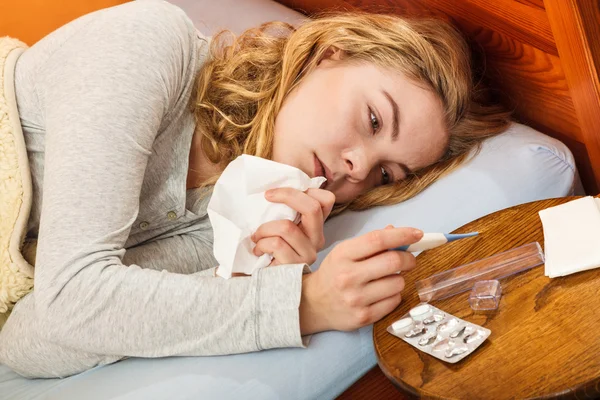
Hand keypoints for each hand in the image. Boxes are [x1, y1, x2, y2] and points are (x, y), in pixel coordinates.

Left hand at [251, 188, 335, 265]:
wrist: (267, 283)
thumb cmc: (271, 250)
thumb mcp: (281, 226)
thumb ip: (286, 210)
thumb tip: (275, 186)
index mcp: (316, 225)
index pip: (326, 199)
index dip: (306, 190)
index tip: (282, 191)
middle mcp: (317, 239)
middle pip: (312, 207)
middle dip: (287, 195)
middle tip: (267, 196)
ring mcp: (308, 253)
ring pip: (287, 227)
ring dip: (264, 228)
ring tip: (256, 236)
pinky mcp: (294, 265)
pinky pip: (276, 244)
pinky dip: (261, 244)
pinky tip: (258, 251)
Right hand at [299, 226, 422, 334]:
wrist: (313, 304)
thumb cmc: (334, 273)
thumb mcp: (345, 252)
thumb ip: (371, 242)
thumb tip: (399, 232)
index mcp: (343, 254)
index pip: (378, 240)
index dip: (402, 235)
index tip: (418, 234)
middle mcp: (348, 276)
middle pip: (393, 261)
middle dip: (409, 258)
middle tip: (409, 259)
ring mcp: (356, 299)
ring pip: (398, 283)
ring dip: (400, 278)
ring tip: (388, 279)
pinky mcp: (363, 317)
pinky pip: (394, 301)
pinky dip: (394, 295)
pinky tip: (383, 293)